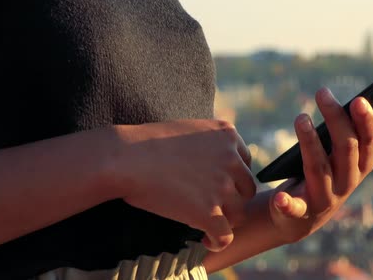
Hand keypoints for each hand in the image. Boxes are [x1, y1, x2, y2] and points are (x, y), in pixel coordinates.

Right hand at [110, 120, 255, 251]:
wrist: (126, 158)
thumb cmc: (146, 144)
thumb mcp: (188, 131)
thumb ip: (208, 144)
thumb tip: (213, 167)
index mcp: (227, 134)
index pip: (244, 162)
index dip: (230, 177)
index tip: (213, 185)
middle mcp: (231, 158)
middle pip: (246, 188)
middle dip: (231, 198)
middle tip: (211, 205)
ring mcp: (223, 185)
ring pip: (240, 212)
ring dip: (226, 219)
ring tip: (207, 223)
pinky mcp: (209, 211)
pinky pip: (225, 235)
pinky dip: (218, 241)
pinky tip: (205, 240)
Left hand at [268, 88, 372, 241]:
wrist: (301, 217)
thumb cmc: (327, 175)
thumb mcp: (347, 154)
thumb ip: (366, 129)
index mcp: (360, 167)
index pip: (368, 142)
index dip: (365, 121)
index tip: (359, 99)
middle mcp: (346, 183)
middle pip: (345, 150)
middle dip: (336, 120)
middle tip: (322, 92)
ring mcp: (324, 198)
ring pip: (319, 168)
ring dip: (310, 142)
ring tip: (301, 117)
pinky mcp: (300, 211)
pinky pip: (294, 208)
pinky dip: (288, 204)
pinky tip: (280, 197)